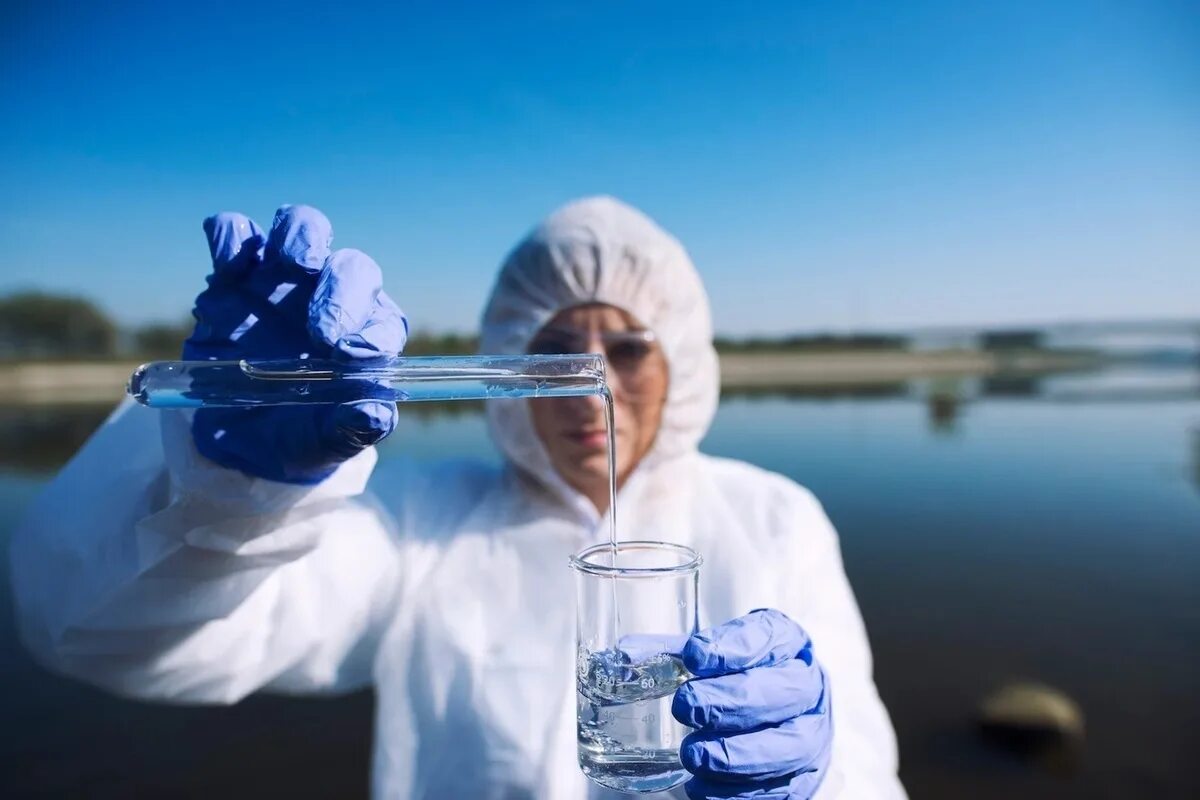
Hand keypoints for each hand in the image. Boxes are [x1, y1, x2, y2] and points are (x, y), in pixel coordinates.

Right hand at [183, 205, 406, 483]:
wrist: (234, 434)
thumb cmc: (295, 434)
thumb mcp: (320, 443)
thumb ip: (349, 429)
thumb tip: (375, 413)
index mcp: (364, 339)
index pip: (383, 323)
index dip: (373, 334)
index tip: (352, 358)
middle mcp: (331, 299)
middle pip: (352, 268)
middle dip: (342, 292)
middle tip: (323, 333)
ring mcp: (283, 280)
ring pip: (304, 228)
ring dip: (303, 237)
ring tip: (295, 263)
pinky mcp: (234, 275)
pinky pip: (235, 234)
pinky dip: (233, 236)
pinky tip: (231, 265)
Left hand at [673, 609, 831, 799]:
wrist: (779, 712)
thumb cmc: (740, 676)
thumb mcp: (710, 655)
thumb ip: (671, 652)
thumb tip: (627, 653)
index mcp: (787, 643)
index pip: (769, 636)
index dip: (732, 647)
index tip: (694, 655)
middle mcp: (809, 685)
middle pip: (783, 691)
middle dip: (730, 702)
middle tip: (684, 706)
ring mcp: (814, 733)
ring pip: (789, 746)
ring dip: (736, 754)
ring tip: (692, 754)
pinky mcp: (806, 777)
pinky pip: (782, 790)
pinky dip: (739, 792)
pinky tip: (703, 787)